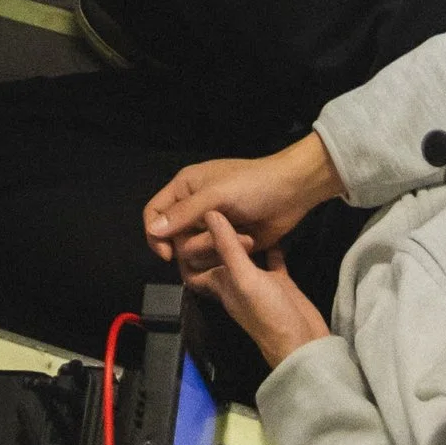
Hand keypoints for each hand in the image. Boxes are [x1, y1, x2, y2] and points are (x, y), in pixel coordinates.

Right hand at [143, 136, 342, 273]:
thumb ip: (184, 213)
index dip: (155, 235)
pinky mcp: (227, 242)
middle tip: (222, 239)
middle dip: (200, 243)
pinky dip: (228, 255)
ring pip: (195, 253)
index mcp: (185, 188)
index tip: (170, 254)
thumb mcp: (217, 195)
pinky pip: (213, 259)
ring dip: (219, 249)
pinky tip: (248, 246)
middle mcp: (193, 207)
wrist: (291, 192)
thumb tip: (154, 230)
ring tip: (246, 238)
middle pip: (175, 239)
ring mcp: (211, 226)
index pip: (154, 213)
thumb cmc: (253, 185)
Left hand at [185, 208, 335, 369]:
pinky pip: (271, 259)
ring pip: (244, 255)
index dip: (187, 247)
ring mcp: (257, 282)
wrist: (302, 341)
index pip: (192, 266)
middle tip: (219, 205)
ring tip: (243, 208)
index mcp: (220, 284)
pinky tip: (271, 227)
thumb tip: (209, 212)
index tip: (189, 220)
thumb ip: (228, 247)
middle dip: (216, 234)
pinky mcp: (278, 282)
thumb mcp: (244, 278)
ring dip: (242, 235)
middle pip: (217, 256)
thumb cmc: (267, 313)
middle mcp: (234, 281)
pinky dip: (270, 244)